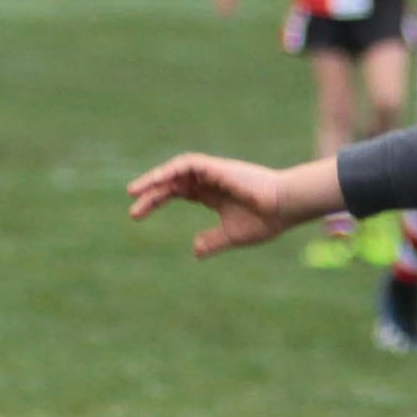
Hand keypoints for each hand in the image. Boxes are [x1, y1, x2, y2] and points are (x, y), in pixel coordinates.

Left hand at [126, 154, 293, 255]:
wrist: (284, 207)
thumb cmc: (265, 221)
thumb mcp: (232, 235)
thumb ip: (212, 241)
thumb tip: (195, 251)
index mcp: (212, 195)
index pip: (177, 193)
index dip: (156, 201)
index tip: (137, 215)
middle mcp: (208, 180)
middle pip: (171, 182)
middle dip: (150, 194)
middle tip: (132, 209)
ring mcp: (211, 172)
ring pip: (174, 171)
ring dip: (154, 179)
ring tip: (135, 192)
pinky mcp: (215, 167)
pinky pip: (186, 164)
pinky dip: (169, 170)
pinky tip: (157, 181)